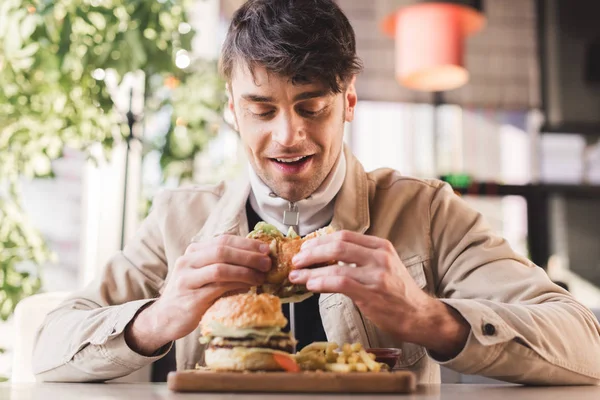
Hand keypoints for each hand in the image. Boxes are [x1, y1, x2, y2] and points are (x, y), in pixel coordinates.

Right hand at [125, 235, 270, 355]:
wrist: (165, 318)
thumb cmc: (191, 295)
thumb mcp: (205, 275)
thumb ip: (225, 265)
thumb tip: (258, 261)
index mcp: (194, 252)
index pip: (223, 240)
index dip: (247, 243)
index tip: (266, 248)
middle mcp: (188, 261)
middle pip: (222, 251)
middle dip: (249, 255)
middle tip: (267, 262)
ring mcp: (187, 279)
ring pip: (220, 268)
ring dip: (245, 271)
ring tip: (261, 276)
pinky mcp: (191, 298)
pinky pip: (218, 288)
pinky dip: (237, 285)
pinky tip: (249, 287)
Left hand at [288, 231, 468, 357]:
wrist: (419, 315)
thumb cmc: (397, 293)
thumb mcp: (383, 266)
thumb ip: (360, 258)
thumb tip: (325, 257)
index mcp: (380, 246)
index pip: (343, 235)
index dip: (320, 240)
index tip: (305, 247)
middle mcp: (380, 256)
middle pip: (337, 245)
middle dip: (311, 252)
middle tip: (296, 260)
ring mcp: (377, 274)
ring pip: (335, 264)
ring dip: (310, 270)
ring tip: (296, 276)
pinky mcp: (372, 293)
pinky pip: (340, 282)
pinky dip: (321, 282)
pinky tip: (311, 285)